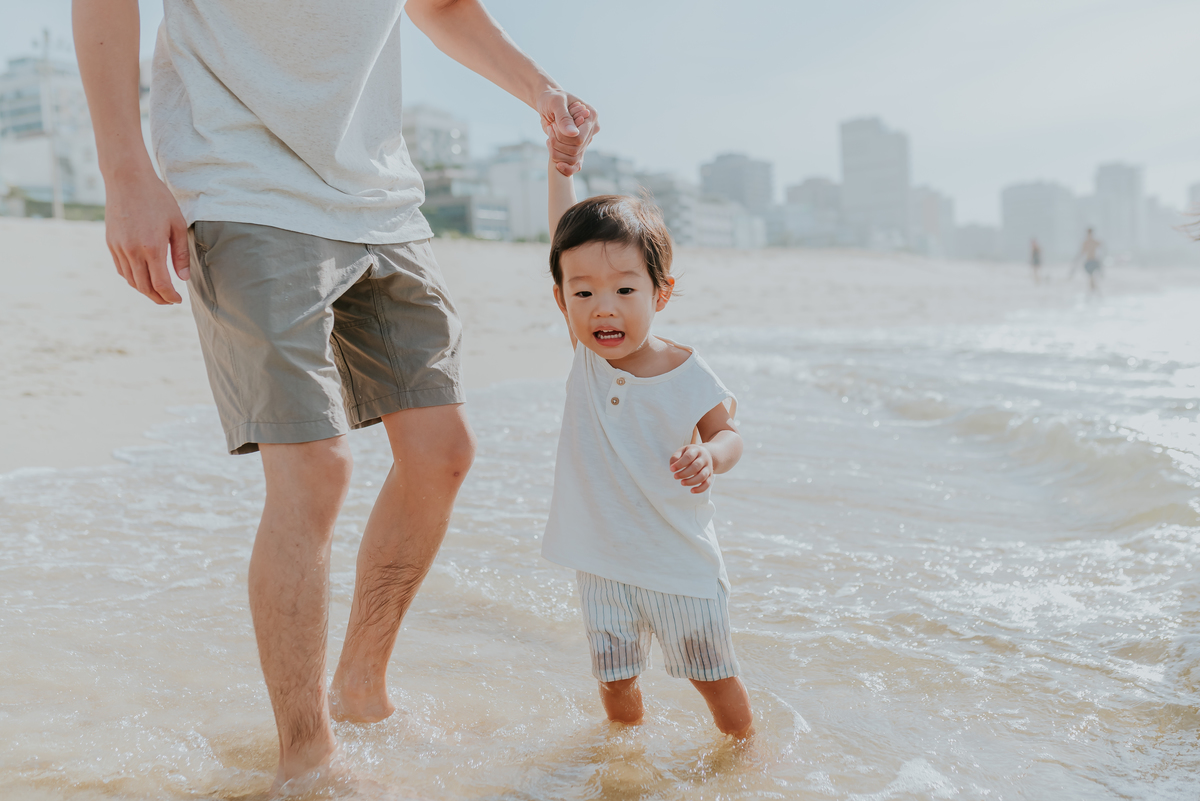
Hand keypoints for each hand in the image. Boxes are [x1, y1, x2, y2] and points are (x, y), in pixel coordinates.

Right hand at [104, 168, 190, 304]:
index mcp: (152, 248)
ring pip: (130, 280)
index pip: (161, 284)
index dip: (170, 296)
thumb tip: (183, 278)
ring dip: (144, 290)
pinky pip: (121, 268)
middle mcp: (132, 251)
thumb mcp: (177, 225)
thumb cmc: (157, 199)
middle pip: (144, 287)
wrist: (127, 179)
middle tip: (169, 301)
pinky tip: (142, 277)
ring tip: (157, 292)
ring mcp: (118, 248)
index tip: (178, 300)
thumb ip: (180, 254)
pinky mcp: (110, 242)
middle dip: (158, 298)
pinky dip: (132, 278)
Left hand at [538, 90, 598, 176]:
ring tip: (549, 137)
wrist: (547, 103)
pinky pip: (576, 165)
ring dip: (557, 151)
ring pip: (573, 158)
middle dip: (558, 143)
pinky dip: (566, 167)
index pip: (580, 138)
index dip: (563, 137)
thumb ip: (564, 117)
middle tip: (549, 129)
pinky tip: (557, 164)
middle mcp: (592, 130)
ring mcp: (585, 141)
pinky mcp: (578, 148)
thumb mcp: (555, 103)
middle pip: (575, 150)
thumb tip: (574, 134)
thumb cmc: (551, 99)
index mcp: (592, 117)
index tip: (551, 126)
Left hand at [670, 444, 714, 493]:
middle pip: (696, 467)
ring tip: (682, 483)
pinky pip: (707, 484)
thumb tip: (672, 466)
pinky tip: (692, 491)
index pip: (688, 457)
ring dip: (691, 481)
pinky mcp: (710, 475)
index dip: (680, 464)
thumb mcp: (682, 450)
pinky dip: (700, 489)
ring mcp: (708, 467)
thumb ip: (676, 457)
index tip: (671, 469)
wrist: (706, 454)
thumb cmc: (690, 453)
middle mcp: (704, 458)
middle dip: (684, 473)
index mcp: (696, 450)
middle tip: (675, 477)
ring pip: (702, 476)